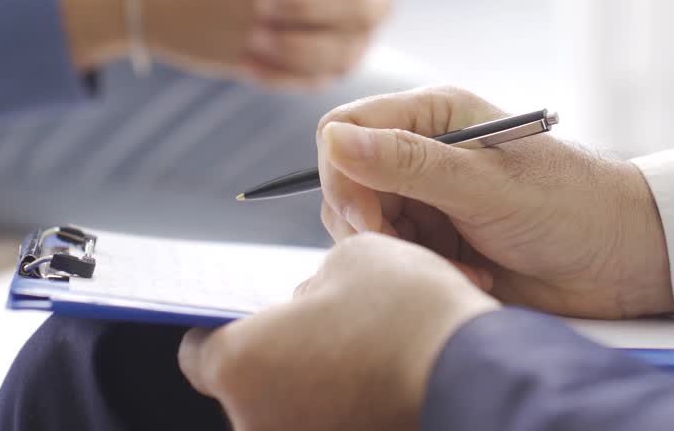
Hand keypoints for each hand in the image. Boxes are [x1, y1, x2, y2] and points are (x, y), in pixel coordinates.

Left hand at [178, 233, 498, 430]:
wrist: (474, 371)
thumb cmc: (407, 314)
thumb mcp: (350, 259)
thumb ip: (312, 285)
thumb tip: (311, 305)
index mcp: (241, 363)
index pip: (199, 353)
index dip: (223, 332)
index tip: (245, 322)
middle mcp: (257, 421)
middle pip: (246, 390)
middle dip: (275, 362)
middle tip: (318, 334)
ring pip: (288, 413)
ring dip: (311, 391)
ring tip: (357, 359)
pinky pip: (325, 424)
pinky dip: (342, 410)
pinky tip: (377, 385)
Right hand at [316, 86, 673, 318]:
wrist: (623, 259)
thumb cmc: (569, 206)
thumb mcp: (485, 187)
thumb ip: (408, 165)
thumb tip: (334, 140)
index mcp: (433, 114)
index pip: (343, 130)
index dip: (343, 175)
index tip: (369, 221)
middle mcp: (422, 150)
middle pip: (346, 183)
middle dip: (372, 226)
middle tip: (416, 255)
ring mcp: (426, 196)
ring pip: (365, 226)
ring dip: (404, 255)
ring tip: (461, 268)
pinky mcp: (437, 238)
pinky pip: (397, 256)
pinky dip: (426, 273)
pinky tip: (474, 277)